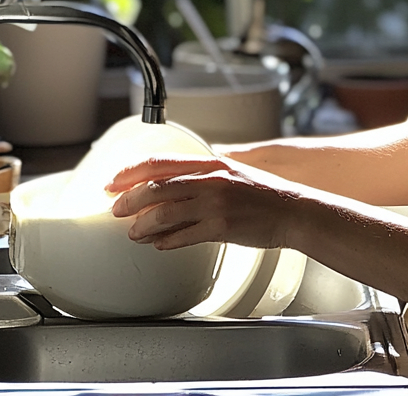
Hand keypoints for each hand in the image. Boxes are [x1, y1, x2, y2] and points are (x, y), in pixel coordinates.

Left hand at [106, 156, 303, 250]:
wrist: (293, 210)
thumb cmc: (264, 194)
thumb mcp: (232, 174)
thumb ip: (202, 177)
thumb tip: (169, 187)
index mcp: (210, 163)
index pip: (160, 162)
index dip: (131, 172)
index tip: (113, 182)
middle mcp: (210, 180)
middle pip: (156, 187)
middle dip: (129, 200)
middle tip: (116, 210)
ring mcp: (215, 204)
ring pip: (164, 214)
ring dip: (143, 226)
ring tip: (134, 233)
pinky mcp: (221, 228)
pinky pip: (183, 237)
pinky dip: (165, 242)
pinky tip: (159, 245)